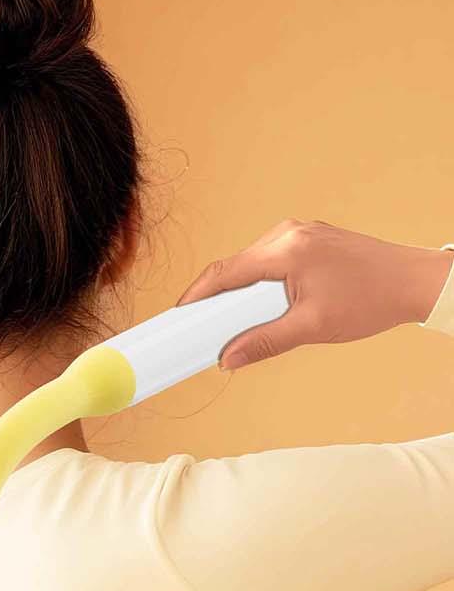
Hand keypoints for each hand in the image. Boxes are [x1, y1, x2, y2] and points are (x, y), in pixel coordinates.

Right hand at [177, 219, 452, 369]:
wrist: (413, 282)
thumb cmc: (370, 301)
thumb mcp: (313, 328)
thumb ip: (265, 342)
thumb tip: (228, 358)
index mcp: (285, 249)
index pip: (225, 272)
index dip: (196, 295)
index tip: (178, 316)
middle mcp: (288, 233)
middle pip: (236, 266)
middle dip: (217, 298)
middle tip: (202, 329)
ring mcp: (300, 232)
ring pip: (253, 263)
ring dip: (241, 291)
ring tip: (235, 322)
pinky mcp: (310, 238)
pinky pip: (272, 259)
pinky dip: (261, 282)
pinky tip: (264, 305)